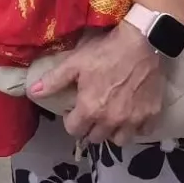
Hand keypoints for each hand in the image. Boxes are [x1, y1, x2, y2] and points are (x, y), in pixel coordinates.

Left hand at [30, 23, 164, 144]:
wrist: (142, 42)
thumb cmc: (105, 52)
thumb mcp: (75, 63)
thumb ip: (53, 81)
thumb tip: (32, 92)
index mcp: (90, 110)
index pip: (74, 131)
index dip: (71, 120)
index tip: (74, 109)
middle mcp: (111, 120)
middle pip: (96, 138)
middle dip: (90, 128)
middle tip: (92, 111)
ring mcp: (133, 119)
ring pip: (120, 140)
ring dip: (113, 132)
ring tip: (111, 117)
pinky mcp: (151, 114)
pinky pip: (143, 131)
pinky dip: (137, 127)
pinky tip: (133, 114)